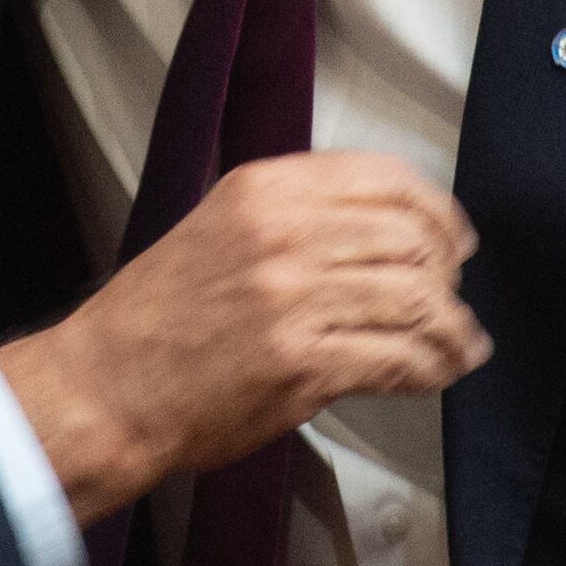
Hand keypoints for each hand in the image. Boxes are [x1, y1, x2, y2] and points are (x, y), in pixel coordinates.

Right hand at [0, 152, 489, 524]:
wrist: (106, 388)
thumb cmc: (159, 315)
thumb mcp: (220, 226)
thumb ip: (297, 216)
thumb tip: (388, 230)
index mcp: (264, 190)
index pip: (385, 178)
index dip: (437, 211)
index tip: (453, 240)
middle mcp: (283, 234)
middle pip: (411, 237)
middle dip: (447, 273)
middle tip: (453, 300)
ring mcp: (294, 300)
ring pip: (416, 299)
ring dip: (450, 327)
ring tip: (459, 345)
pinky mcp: (302, 364)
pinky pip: (398, 358)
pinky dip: (432, 367)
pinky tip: (437, 373)